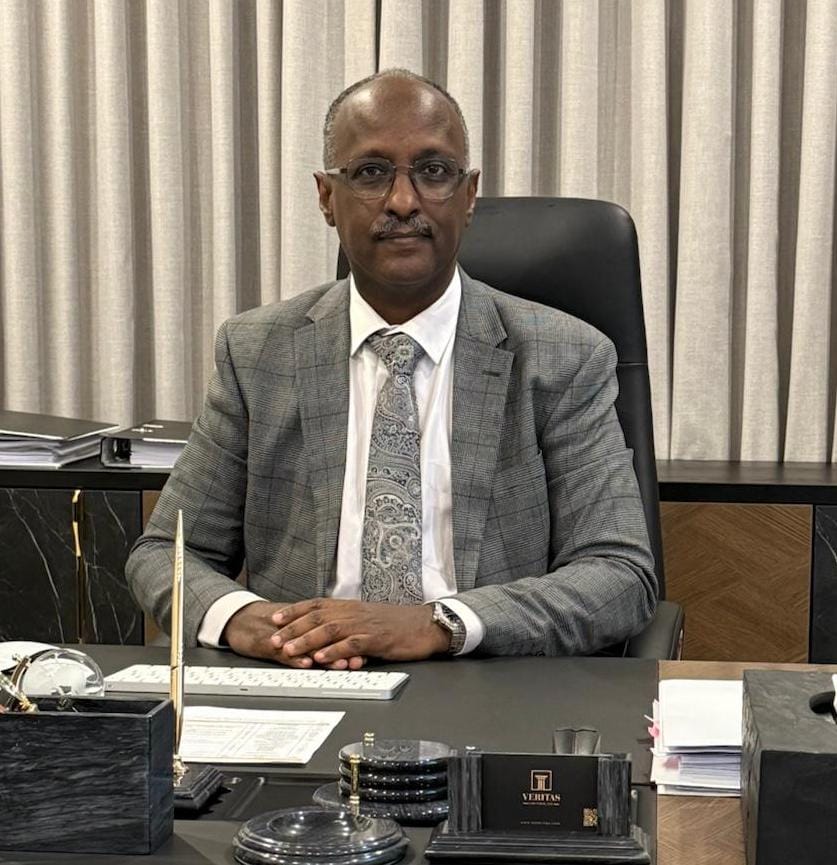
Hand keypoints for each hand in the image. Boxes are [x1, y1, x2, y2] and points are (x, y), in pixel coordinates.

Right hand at [222, 600, 367, 668]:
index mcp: (307, 621)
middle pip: (324, 637)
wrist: (239, 618)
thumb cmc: (270, 626)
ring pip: (307, 646)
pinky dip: (296, 659)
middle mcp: (298, 627)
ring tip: (341, 664)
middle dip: (343, 649)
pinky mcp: (267, 644)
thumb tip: (343, 647)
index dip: (349, 639)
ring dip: (325, 656)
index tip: (366, 649)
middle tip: (358, 659)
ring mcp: (283, 636)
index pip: (333, 629)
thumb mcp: (295, 629)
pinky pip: (283, 653)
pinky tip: (307, 664)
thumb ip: (315, 635)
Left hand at [270, 599, 450, 664]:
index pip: (316, 605)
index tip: (275, 618)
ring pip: (330, 629)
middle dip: (293, 627)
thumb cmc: (397, 625)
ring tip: (290, 649)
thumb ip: (346, 628)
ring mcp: (365, 625)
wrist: (425, 625)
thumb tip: (324, 641)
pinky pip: (351, 644)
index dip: (294, 611)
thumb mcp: (367, 621)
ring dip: (307, 640)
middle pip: (318, 616)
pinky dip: (334, 651)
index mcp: (350, 607)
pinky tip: (321, 658)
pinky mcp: (377, 639)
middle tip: (273, 638)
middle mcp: (354, 612)